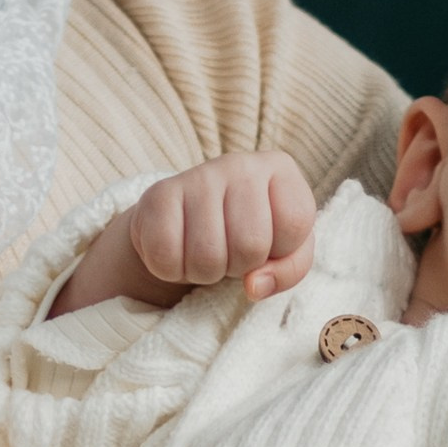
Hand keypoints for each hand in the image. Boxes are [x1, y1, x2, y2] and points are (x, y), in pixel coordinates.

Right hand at [49, 153, 318, 318]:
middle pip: (249, 244)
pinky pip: (166, 257)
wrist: (184, 229)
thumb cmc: (246, 244)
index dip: (281, 253)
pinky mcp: (152, 199)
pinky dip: (170, 270)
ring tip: (202, 259)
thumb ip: (290, 268)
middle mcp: (238, 163)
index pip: (295, 225)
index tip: (268, 251)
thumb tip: (257, 283)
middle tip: (228, 260)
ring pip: (207, 257)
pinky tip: (175, 254)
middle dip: (239, 267)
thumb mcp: (283, 256)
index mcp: (280, 171)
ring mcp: (191, 178)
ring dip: (203, 273)